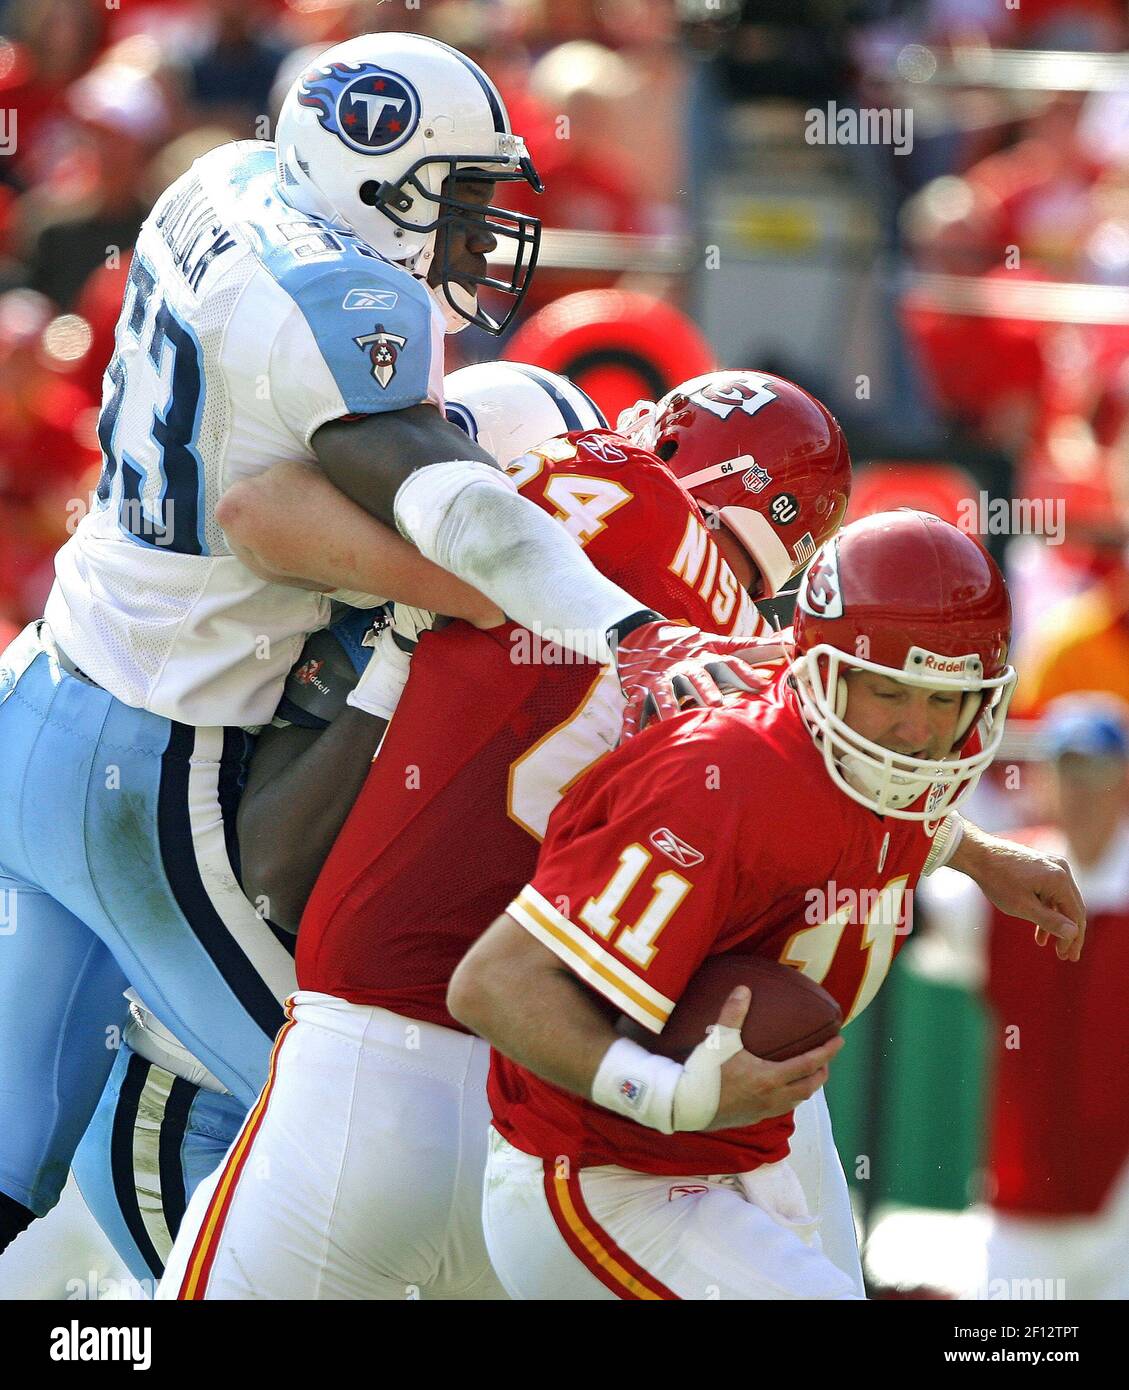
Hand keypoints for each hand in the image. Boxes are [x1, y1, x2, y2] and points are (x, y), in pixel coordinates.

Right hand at [614, 622, 781, 738]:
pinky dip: (629, 724)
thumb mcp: (719, 644)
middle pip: (696, 679)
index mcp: (705, 659)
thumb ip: (753, 648)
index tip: (762, 685)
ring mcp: (659, 680)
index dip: (744, 673)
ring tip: (675, 722)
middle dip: (706, 691)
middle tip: (716, 706)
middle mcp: (684, 669)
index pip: (727, 664)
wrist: (641, 636)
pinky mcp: (638, 692)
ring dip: (669, 707)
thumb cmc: (689, 647)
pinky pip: (632, 709)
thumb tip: (789, 642)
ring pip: (663, 694)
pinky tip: (631, 739)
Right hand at [705, 986, 844, 1130]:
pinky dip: (790, 1097)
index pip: (809, 1064)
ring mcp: (763, 1111)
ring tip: (808, 1074)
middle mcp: (773, 1097)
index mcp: (770, 1077)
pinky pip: (781, 1108)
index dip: (827, 1052)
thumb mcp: (720, 1040)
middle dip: (822, 1072)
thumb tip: (744, 989)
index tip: (840, 1041)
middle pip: (809, 1086)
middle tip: (826, 1059)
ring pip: (797, 1100)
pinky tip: (780, 1090)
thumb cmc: (705, 1074)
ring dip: (807, 1086)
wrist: (685, 1107)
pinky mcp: (752, 1119)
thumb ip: (733, 1014)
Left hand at [950, 825, 1085, 961]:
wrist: (977, 854)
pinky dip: (1046, 910)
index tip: (1067, 957)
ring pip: (1060, 901)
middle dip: (1068, 934)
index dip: (1073, 939)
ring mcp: (1052, 866)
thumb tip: (1073, 934)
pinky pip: (1051, 892)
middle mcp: (1061, 869)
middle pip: (1072, 908)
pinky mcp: (1042, 866)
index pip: (1076, 915)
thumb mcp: (1023, 906)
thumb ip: (1050, 921)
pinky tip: (1039, 932)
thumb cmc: (997, 880)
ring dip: (1056, 924)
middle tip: (1065, 956)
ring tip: (1050, 946)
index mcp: (1060, 879)